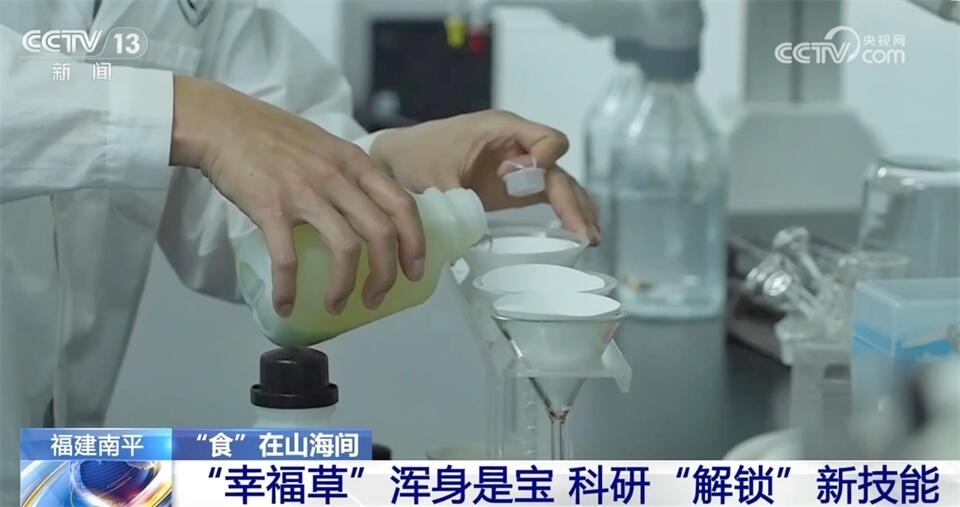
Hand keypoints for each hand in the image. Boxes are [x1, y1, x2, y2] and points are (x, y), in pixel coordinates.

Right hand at [169, 76, 425, 315]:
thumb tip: (368, 210)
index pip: (402, 205)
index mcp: (355, 163)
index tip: (414, 269)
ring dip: (345, 286)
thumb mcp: (326, 146)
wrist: (222, 121)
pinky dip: (289, 288)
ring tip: (337, 304)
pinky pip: (287, 258)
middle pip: (381, 233)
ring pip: (345, 248)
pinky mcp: (271, 207)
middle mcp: (337, 177)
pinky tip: (286, 304)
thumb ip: (350, 174)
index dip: (415, 243)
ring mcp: (305, 192)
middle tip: (377, 296)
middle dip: (386, 273)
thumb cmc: (272, 135)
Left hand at [370, 110, 599, 243]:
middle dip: (571, 199)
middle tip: (582, 231)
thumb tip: (471, 225)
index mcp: (502, 129)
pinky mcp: (513, 187)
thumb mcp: (434, 173)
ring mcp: (518, 167)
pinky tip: (579, 234)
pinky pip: (547, 196)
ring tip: (590, 239)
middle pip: (558, 168)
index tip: (529, 179)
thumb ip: (456, 194)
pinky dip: (564, 212)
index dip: (545, 159)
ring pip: (558, 184)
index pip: (546, 139)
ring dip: (575, 209)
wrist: (399, 159)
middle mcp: (517, 146)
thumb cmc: (415, 154)